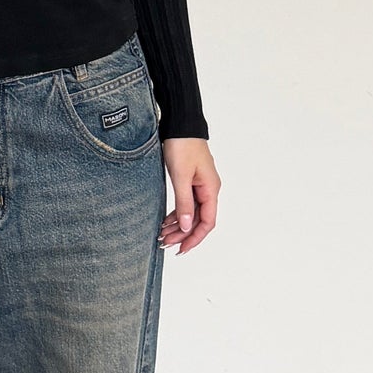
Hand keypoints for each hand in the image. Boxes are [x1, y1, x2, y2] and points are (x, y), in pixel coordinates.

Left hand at [159, 138, 218, 254]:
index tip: (182, 249)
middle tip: (164, 243)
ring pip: (191, 213)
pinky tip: (165, 221)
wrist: (179, 124)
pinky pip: (186, 203)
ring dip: (178, 225)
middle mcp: (208, 189)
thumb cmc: (182, 145)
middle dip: (182, 234)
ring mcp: (199, 185)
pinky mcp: (190, 181)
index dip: (195, 238)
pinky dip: (176, 214)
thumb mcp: (181, 175)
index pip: (207, 222)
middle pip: (198, 220)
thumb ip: (184, 202)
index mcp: (210, 189)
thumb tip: (186, 226)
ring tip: (162, 235)